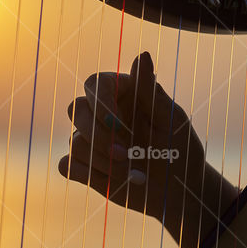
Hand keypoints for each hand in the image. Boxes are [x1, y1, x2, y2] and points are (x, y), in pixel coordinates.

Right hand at [58, 51, 235, 247]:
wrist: (177, 193)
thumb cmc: (180, 152)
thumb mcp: (170, 121)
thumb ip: (151, 91)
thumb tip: (141, 54)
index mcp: (123, 94)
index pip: (95, 83)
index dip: (100, 102)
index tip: (118, 125)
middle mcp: (103, 114)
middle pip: (76, 110)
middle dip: (97, 135)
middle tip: (125, 155)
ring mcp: (91, 140)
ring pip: (75, 141)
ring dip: (102, 161)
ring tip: (132, 174)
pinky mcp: (85, 166)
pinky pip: (66, 165)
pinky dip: (85, 173)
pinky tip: (111, 180)